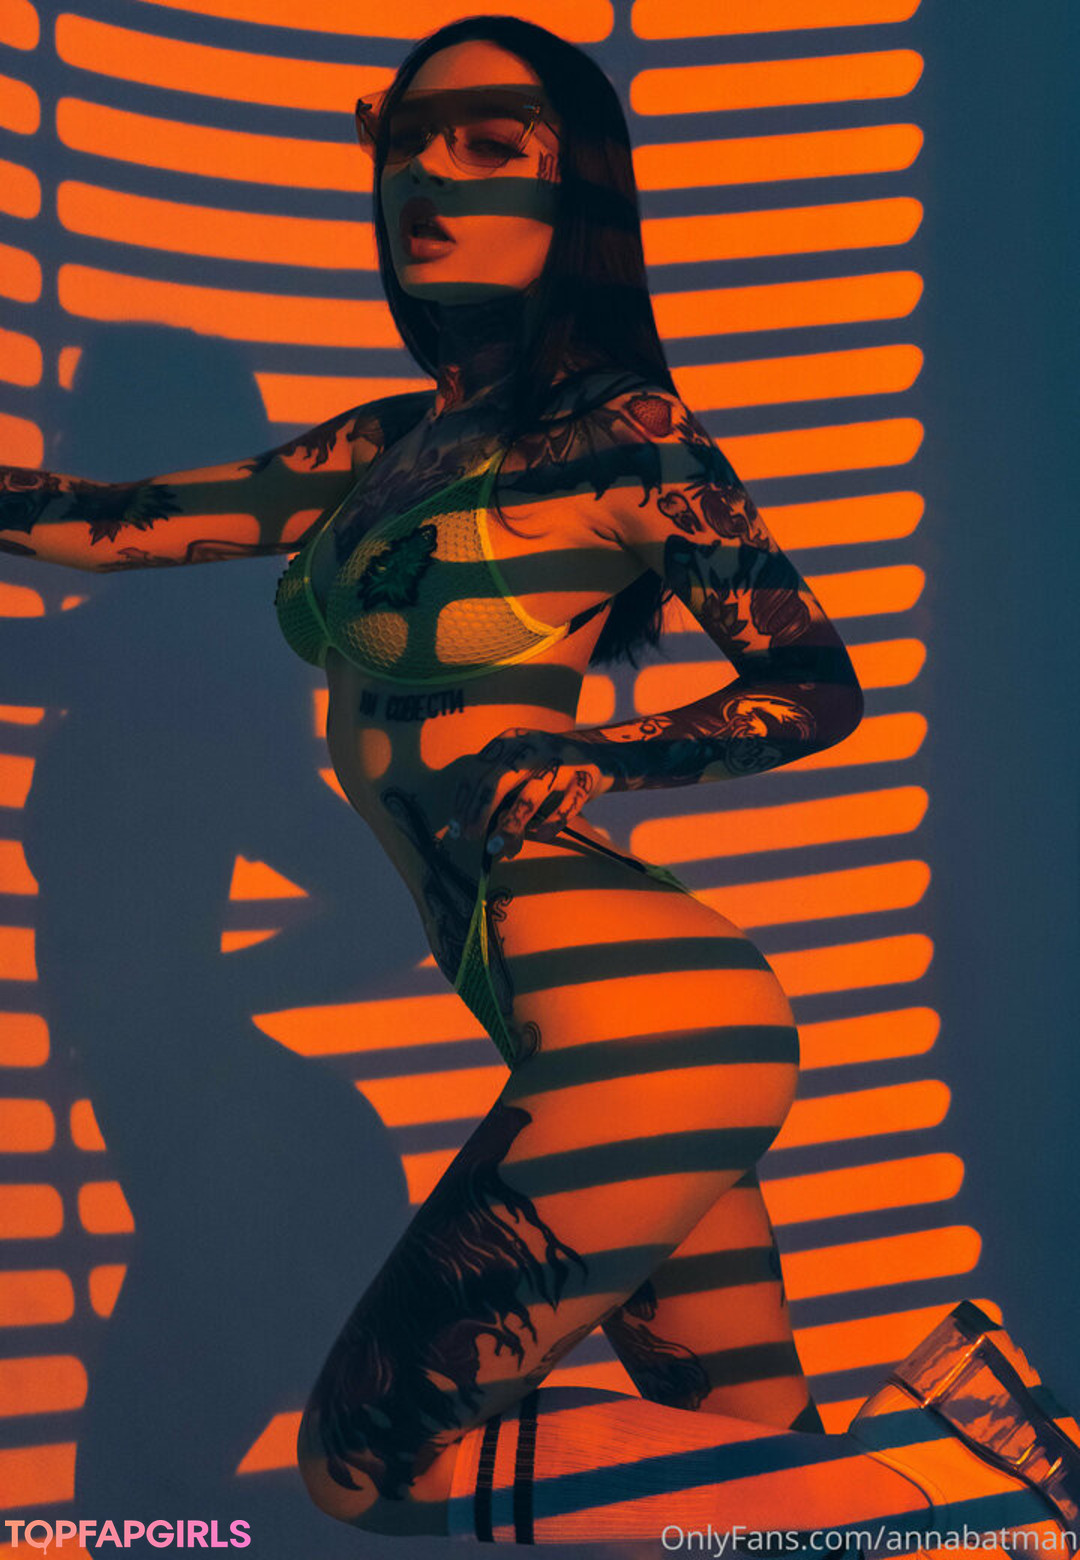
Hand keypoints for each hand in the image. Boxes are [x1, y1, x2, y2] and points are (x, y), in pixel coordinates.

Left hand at [448, 727, 613, 862]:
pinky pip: (567, 805)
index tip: (457, 828)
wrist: (599, 752)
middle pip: (498, 780)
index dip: (464, 801)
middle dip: (480, 812)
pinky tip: (540, 835)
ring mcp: (561, 762)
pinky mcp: (585, 778)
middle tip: (471, 837)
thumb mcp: (521, 768)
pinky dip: (553, 822)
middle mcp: (534, 748)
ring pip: (531, 795)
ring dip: (512, 824)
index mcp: (511, 741)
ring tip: (497, 846)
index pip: (478, 771)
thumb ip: (500, 793)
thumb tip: (479, 831)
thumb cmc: (547, 768)